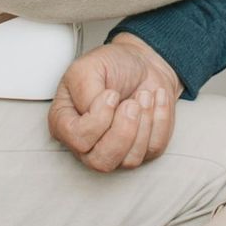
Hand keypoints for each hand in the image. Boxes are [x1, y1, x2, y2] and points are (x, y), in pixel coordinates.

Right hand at [48, 36, 180, 171]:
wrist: (142, 63)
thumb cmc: (111, 65)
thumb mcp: (88, 67)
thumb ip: (85, 91)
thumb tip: (97, 111)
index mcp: (65, 123)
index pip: (78, 140)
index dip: (98, 119)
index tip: (111, 94)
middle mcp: (87, 144)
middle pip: (101, 162)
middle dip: (124, 131)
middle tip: (131, 103)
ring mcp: (114, 151)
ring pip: (130, 160)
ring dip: (144, 123)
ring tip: (143, 96)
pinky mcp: (141, 150)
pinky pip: (153, 148)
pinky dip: (160, 121)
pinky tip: (155, 101)